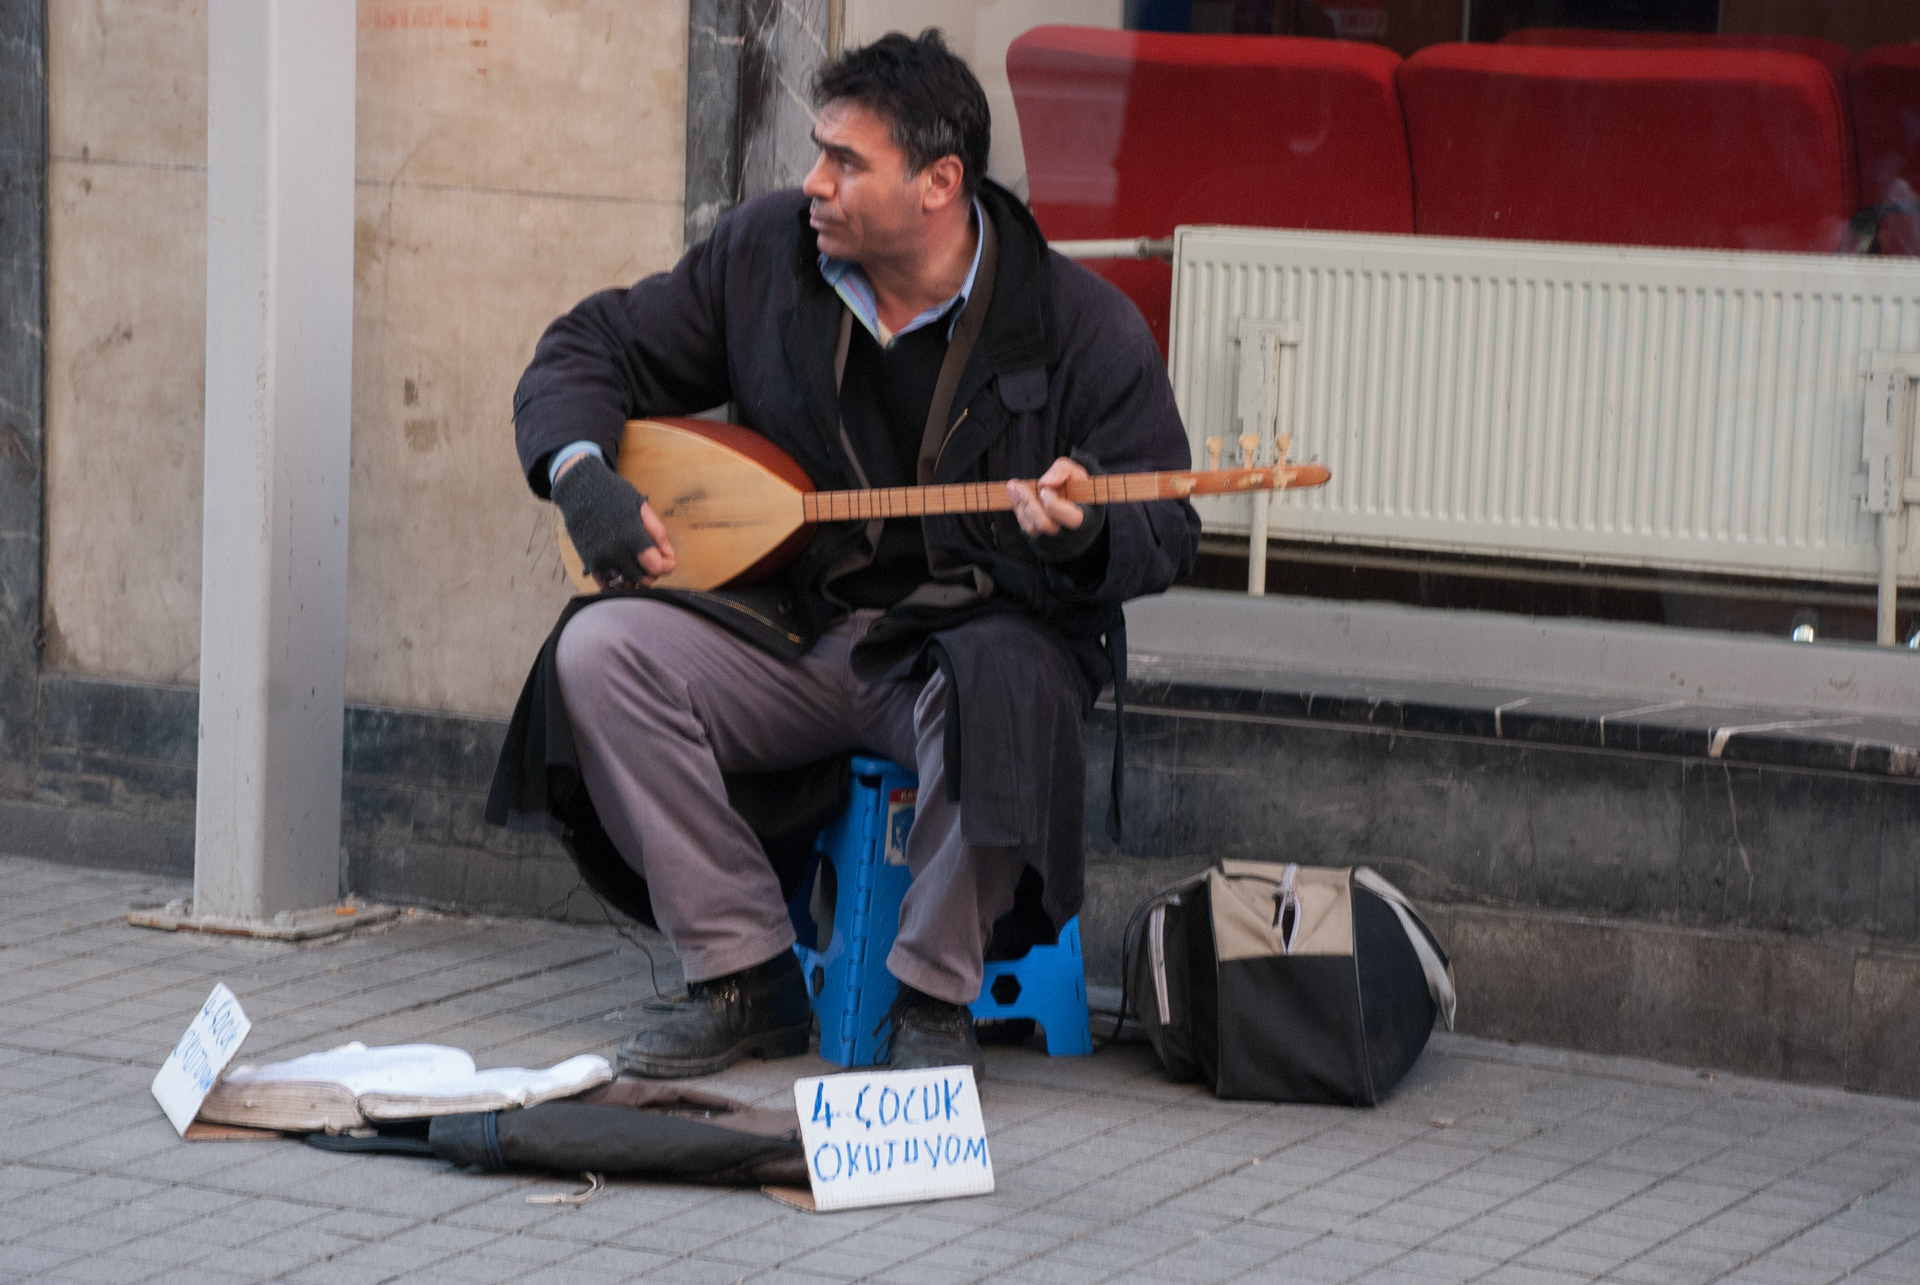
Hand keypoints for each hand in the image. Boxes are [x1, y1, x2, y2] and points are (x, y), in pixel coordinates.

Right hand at [551, 453, 678, 588]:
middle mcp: (615, 551)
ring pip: (626, 581)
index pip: (656, 566)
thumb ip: (657, 532)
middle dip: (653, 572)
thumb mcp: (641, 506)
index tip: (669, 562)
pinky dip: (616, 578)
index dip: (667, 566)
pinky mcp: (589, 562)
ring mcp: (600, 559)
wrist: (579, 489)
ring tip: (636, 560)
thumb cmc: (612, 493)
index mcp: (631, 536)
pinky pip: (606, 582)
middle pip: (642, 579)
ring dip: (634, 575)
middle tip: (653, 560)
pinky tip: (621, 567)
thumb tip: (668, 554)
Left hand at [1007, 457, 1087, 537]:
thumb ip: (1063, 471)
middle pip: (1046, 524)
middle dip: (1030, 503)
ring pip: (1032, 527)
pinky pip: (1026, 526)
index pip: (1070, 518)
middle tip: (1018, 486)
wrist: (1075, 503)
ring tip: (1014, 486)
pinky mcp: (1039, 537)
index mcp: (1086, 518)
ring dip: (1020, 505)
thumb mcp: (1076, 473)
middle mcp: (1069, 532)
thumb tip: (1044, 482)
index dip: (1053, 503)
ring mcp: (1053, 538)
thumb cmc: (1077, 488)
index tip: (1045, 490)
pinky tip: (1015, 494)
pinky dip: (1018, 509)